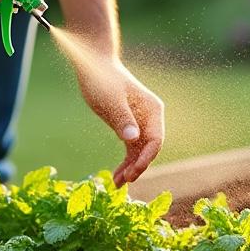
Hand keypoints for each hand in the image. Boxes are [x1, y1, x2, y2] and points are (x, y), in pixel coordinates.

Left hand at [73, 55, 164, 185]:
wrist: (93, 66)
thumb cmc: (102, 80)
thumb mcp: (110, 100)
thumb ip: (122, 119)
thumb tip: (133, 138)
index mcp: (153, 110)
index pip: (156, 140)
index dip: (146, 158)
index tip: (134, 171)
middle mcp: (151, 118)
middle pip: (150, 148)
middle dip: (138, 166)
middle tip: (124, 181)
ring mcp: (141, 123)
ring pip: (140, 151)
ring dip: (131, 168)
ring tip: (117, 184)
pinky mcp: (129, 126)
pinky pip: (131, 148)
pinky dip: (125, 162)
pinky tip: (117, 176)